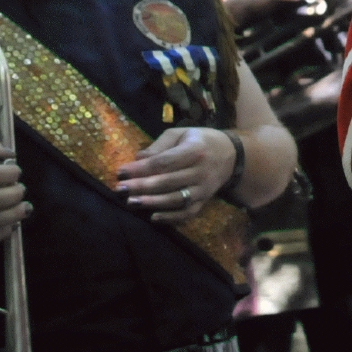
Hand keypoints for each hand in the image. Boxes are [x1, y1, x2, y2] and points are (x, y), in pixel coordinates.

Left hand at [118, 127, 235, 222]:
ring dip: (152, 203)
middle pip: (167, 182)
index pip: (163, 162)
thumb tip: (137, 158)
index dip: (141, 168)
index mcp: (194, 150)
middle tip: (120, 189)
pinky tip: (153, 217)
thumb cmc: (200, 141)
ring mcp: (203, 189)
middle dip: (141, 186)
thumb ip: (159, 146)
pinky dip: (171, 217)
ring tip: (131, 203)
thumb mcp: (181, 134)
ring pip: (176, 199)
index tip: (121, 172)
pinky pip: (187, 213)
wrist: (231, 155)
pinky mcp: (204, 202)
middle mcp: (200, 171)